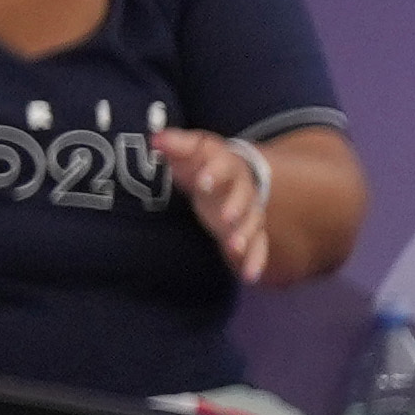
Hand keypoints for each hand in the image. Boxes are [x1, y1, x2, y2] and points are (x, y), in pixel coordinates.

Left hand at [159, 124, 281, 267]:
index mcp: (228, 165)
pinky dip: (256, 261)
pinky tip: (250, 276)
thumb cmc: (204, 163)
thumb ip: (175, 144)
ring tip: (234, 248)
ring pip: (252, 224)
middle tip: (226, 218)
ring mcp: (249, 212)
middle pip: (244, 197)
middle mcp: (244, 189)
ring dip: (245, 235)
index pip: (225, 165)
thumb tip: (155, 138)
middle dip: (236, 206)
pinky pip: (259, 247)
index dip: (214, 173)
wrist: (232, 176)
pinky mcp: (251, 233)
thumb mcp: (191, 151)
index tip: (203, 181)